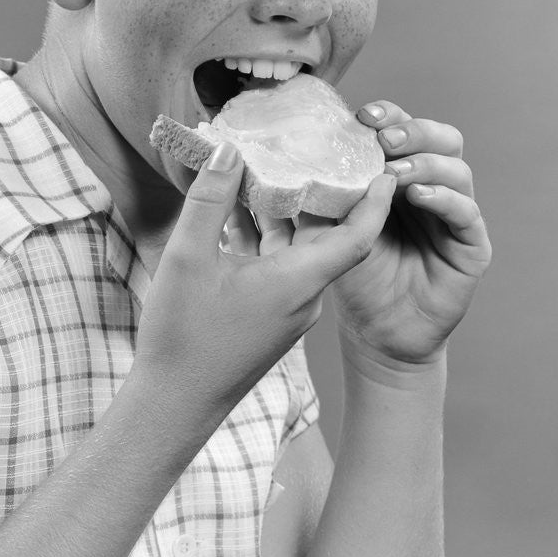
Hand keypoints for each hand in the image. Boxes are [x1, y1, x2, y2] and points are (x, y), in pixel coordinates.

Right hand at [135, 143, 395, 415]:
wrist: (172, 408)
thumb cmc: (183, 339)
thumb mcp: (188, 258)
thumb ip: (211, 199)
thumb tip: (230, 151)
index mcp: (298, 281)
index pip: (358, 236)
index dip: (375, 200)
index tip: (385, 167)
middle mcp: (303, 295)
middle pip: (329, 234)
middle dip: (326, 191)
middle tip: (321, 148)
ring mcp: (286, 308)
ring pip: (300, 247)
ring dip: (290, 210)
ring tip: (277, 165)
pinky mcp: (268, 314)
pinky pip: (280, 263)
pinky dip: (269, 234)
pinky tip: (241, 209)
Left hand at [327, 100, 491, 369]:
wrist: (377, 329)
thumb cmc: (357, 274)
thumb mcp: (331, 229)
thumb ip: (325, 194)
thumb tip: (297, 158)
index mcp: (401, 174)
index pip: (404, 129)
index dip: (389, 115)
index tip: (364, 116)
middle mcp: (433, 186)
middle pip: (441, 138)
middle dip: (414, 131)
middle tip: (386, 139)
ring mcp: (455, 214)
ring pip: (458, 169)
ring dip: (427, 163)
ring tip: (397, 172)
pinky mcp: (472, 246)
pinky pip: (467, 212)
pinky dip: (445, 198)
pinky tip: (420, 196)